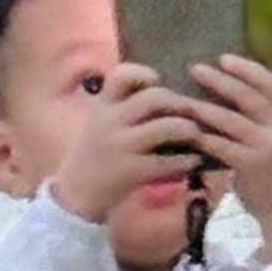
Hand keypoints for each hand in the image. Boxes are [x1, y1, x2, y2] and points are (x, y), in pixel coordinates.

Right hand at [47, 64, 205, 228]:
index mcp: (103, 107)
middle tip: (195, 111)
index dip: (143, 74)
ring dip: (189, 129)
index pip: (121, 75)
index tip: (157, 80)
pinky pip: (168, 162)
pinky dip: (186, 161)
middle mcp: (110, 122)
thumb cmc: (95, 156)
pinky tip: (193, 162)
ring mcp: (120, 147)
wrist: (74, 197)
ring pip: (166, 127)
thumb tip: (167, 96)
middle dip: (181, 102)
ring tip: (197, 135)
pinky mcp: (130, 172)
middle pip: (155, 97)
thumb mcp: (100, 124)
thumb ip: (124, 107)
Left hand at [185, 54, 271, 254]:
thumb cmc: (268, 167)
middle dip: (220, 81)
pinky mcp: (251, 166)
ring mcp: (267, 147)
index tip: (223, 58)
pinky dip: (202, 137)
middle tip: (194, 69)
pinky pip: (221, 146)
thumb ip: (255, 115)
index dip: (246, 68)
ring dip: (204, 108)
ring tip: (183, 100)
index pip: (269, 83)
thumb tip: (220, 84)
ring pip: (230, 120)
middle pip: (248, 96)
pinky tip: (186, 132)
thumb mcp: (271, 136)